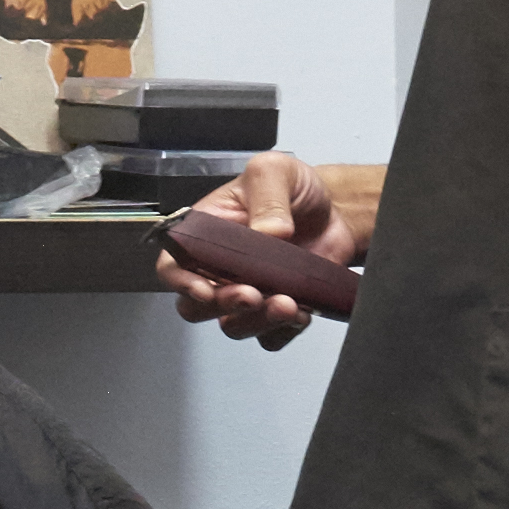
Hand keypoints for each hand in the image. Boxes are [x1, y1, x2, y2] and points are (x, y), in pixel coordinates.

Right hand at [159, 151, 372, 349]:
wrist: (336, 210)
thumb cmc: (294, 189)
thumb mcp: (274, 170)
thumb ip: (266, 195)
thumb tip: (266, 232)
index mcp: (206, 234)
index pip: (172, 266)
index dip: (181, 282)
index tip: (205, 290)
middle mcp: (220, 270)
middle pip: (197, 307)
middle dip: (223, 306)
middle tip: (253, 294)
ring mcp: (249, 293)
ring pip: (234, 326)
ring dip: (258, 321)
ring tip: (288, 303)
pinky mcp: (278, 311)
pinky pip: (271, 338)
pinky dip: (284, 332)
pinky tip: (301, 312)